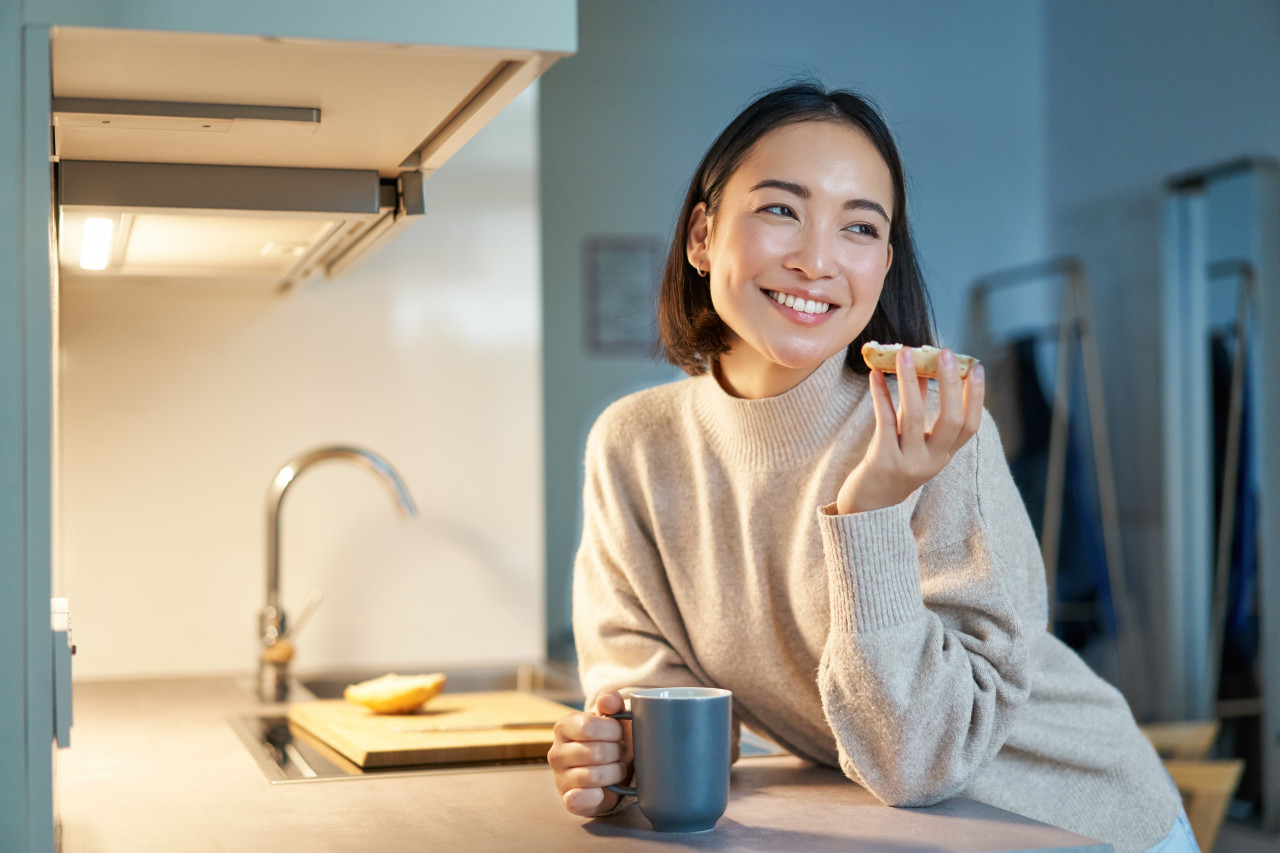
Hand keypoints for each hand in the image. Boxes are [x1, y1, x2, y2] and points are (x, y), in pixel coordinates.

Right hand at [547, 690, 631, 816]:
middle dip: (617, 753)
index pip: (589, 727)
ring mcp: (559, 777)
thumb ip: (612, 702)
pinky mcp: (567, 800)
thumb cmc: (612, 740)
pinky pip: (578, 800)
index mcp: (564, 726)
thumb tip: (608, 701)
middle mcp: (556, 752)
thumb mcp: (614, 717)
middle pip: (595, 752)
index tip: (619, 733)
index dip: (612, 731)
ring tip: (615, 768)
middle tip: (619, 752)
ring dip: (614, 773)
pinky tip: (603, 790)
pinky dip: (596, 796)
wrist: (612, 768)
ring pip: (593, 776)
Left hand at [836, 347, 983, 513]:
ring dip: (909, 381)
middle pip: (950, 420)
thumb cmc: (890, 466)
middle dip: (949, 385)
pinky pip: (884, 422)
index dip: (976, 397)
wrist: (866, 506)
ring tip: (905, 352)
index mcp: (944, 455)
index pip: (970, 425)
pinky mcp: (883, 461)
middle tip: (944, 353)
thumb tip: (920, 368)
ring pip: (913, 416)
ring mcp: (908, 463)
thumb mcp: (911, 441)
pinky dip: (881, 395)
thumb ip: (916, 410)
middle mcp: (932, 461)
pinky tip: (875, 375)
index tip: (976, 367)